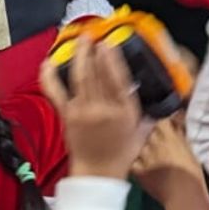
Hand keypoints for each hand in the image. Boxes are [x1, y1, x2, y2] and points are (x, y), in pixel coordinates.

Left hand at [40, 38, 153, 179]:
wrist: (97, 174)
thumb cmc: (122, 154)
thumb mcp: (142, 132)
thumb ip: (149, 113)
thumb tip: (160, 98)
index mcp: (124, 111)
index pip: (118, 80)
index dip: (112, 60)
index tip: (109, 44)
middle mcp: (103, 109)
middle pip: (97, 74)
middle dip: (94, 52)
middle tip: (93, 35)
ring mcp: (82, 111)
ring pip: (79, 78)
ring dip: (79, 56)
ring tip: (80, 40)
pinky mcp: (66, 115)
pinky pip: (55, 92)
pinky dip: (49, 76)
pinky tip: (48, 61)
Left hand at [131, 115, 204, 206]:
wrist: (183, 195)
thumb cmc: (192, 173)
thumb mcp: (190, 150)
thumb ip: (181, 135)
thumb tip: (177, 125)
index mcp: (169, 136)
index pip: (161, 122)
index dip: (165, 126)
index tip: (169, 130)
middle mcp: (154, 143)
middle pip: (150, 133)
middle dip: (155, 137)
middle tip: (162, 145)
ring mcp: (144, 157)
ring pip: (141, 147)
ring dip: (146, 150)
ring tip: (154, 158)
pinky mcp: (137, 170)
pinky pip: (134, 162)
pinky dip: (138, 163)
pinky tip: (145, 168)